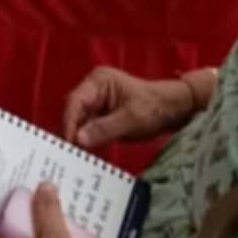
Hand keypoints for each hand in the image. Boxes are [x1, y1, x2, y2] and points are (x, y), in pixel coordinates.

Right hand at [62, 66, 194, 149]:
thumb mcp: (131, 119)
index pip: (76, 100)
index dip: (69, 121)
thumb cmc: (154, 107)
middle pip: (72, 110)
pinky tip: (80, 153)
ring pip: (77, 121)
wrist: (171, 110)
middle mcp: (92, 89)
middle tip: (66, 153)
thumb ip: (104, 128)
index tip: (68, 143)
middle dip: (69, 130)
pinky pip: (85, 128)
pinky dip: (83, 140)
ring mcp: (95, 102)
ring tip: (70, 156)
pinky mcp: (98, 116)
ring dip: (74, 137)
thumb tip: (78, 139)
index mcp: (99, 81)